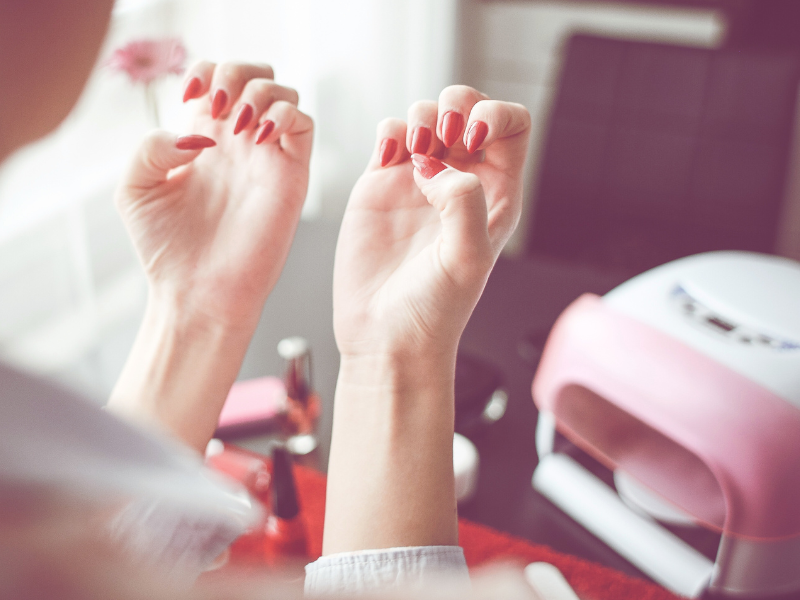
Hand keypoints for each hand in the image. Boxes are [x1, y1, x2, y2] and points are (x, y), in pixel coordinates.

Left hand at [116, 62, 312, 330]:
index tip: (192, 97)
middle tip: (219, 104)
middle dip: (238, 72)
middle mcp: (238, 145)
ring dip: (261, 93)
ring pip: (284, 94)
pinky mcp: (291, 176)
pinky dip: (285, 115)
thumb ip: (152, 147)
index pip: (215, 78)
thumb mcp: (136, 189)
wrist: (198, 293)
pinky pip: (304, 124)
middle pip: (255, 76)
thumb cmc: (167, 250)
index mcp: (203, 140)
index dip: (206, 70)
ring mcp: (267, 159)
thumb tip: (198, 132)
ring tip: (238, 126)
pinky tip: (258, 137)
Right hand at [333, 85, 530, 362]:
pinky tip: (389, 159)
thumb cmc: (434, 310)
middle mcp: (459, 183)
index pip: (512, 127)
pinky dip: (389, 130)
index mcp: (496, 196)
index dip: (497, 115)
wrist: (385, 335)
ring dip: (420, 117)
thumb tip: (433, 167)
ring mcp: (418, 182)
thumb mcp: (467, 259)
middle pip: (469, 108)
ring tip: (412, 156)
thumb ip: (464, 202)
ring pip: (426, 116)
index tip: (473, 137)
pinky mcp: (380, 185)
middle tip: (441, 137)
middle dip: (455, 105)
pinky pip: (388, 134)